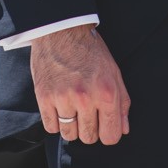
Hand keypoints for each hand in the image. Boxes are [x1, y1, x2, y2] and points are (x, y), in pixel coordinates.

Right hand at [31, 24, 130, 145]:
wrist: (62, 29)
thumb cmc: (89, 49)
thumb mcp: (113, 71)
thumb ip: (122, 102)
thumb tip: (123, 129)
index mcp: (106, 92)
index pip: (111, 136)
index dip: (108, 133)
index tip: (103, 125)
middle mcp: (85, 98)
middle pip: (89, 138)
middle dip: (90, 128)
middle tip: (86, 112)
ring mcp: (63, 98)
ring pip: (69, 135)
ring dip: (71, 126)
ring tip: (72, 108)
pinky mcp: (44, 97)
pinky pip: (51, 128)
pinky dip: (55, 121)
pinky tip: (59, 106)